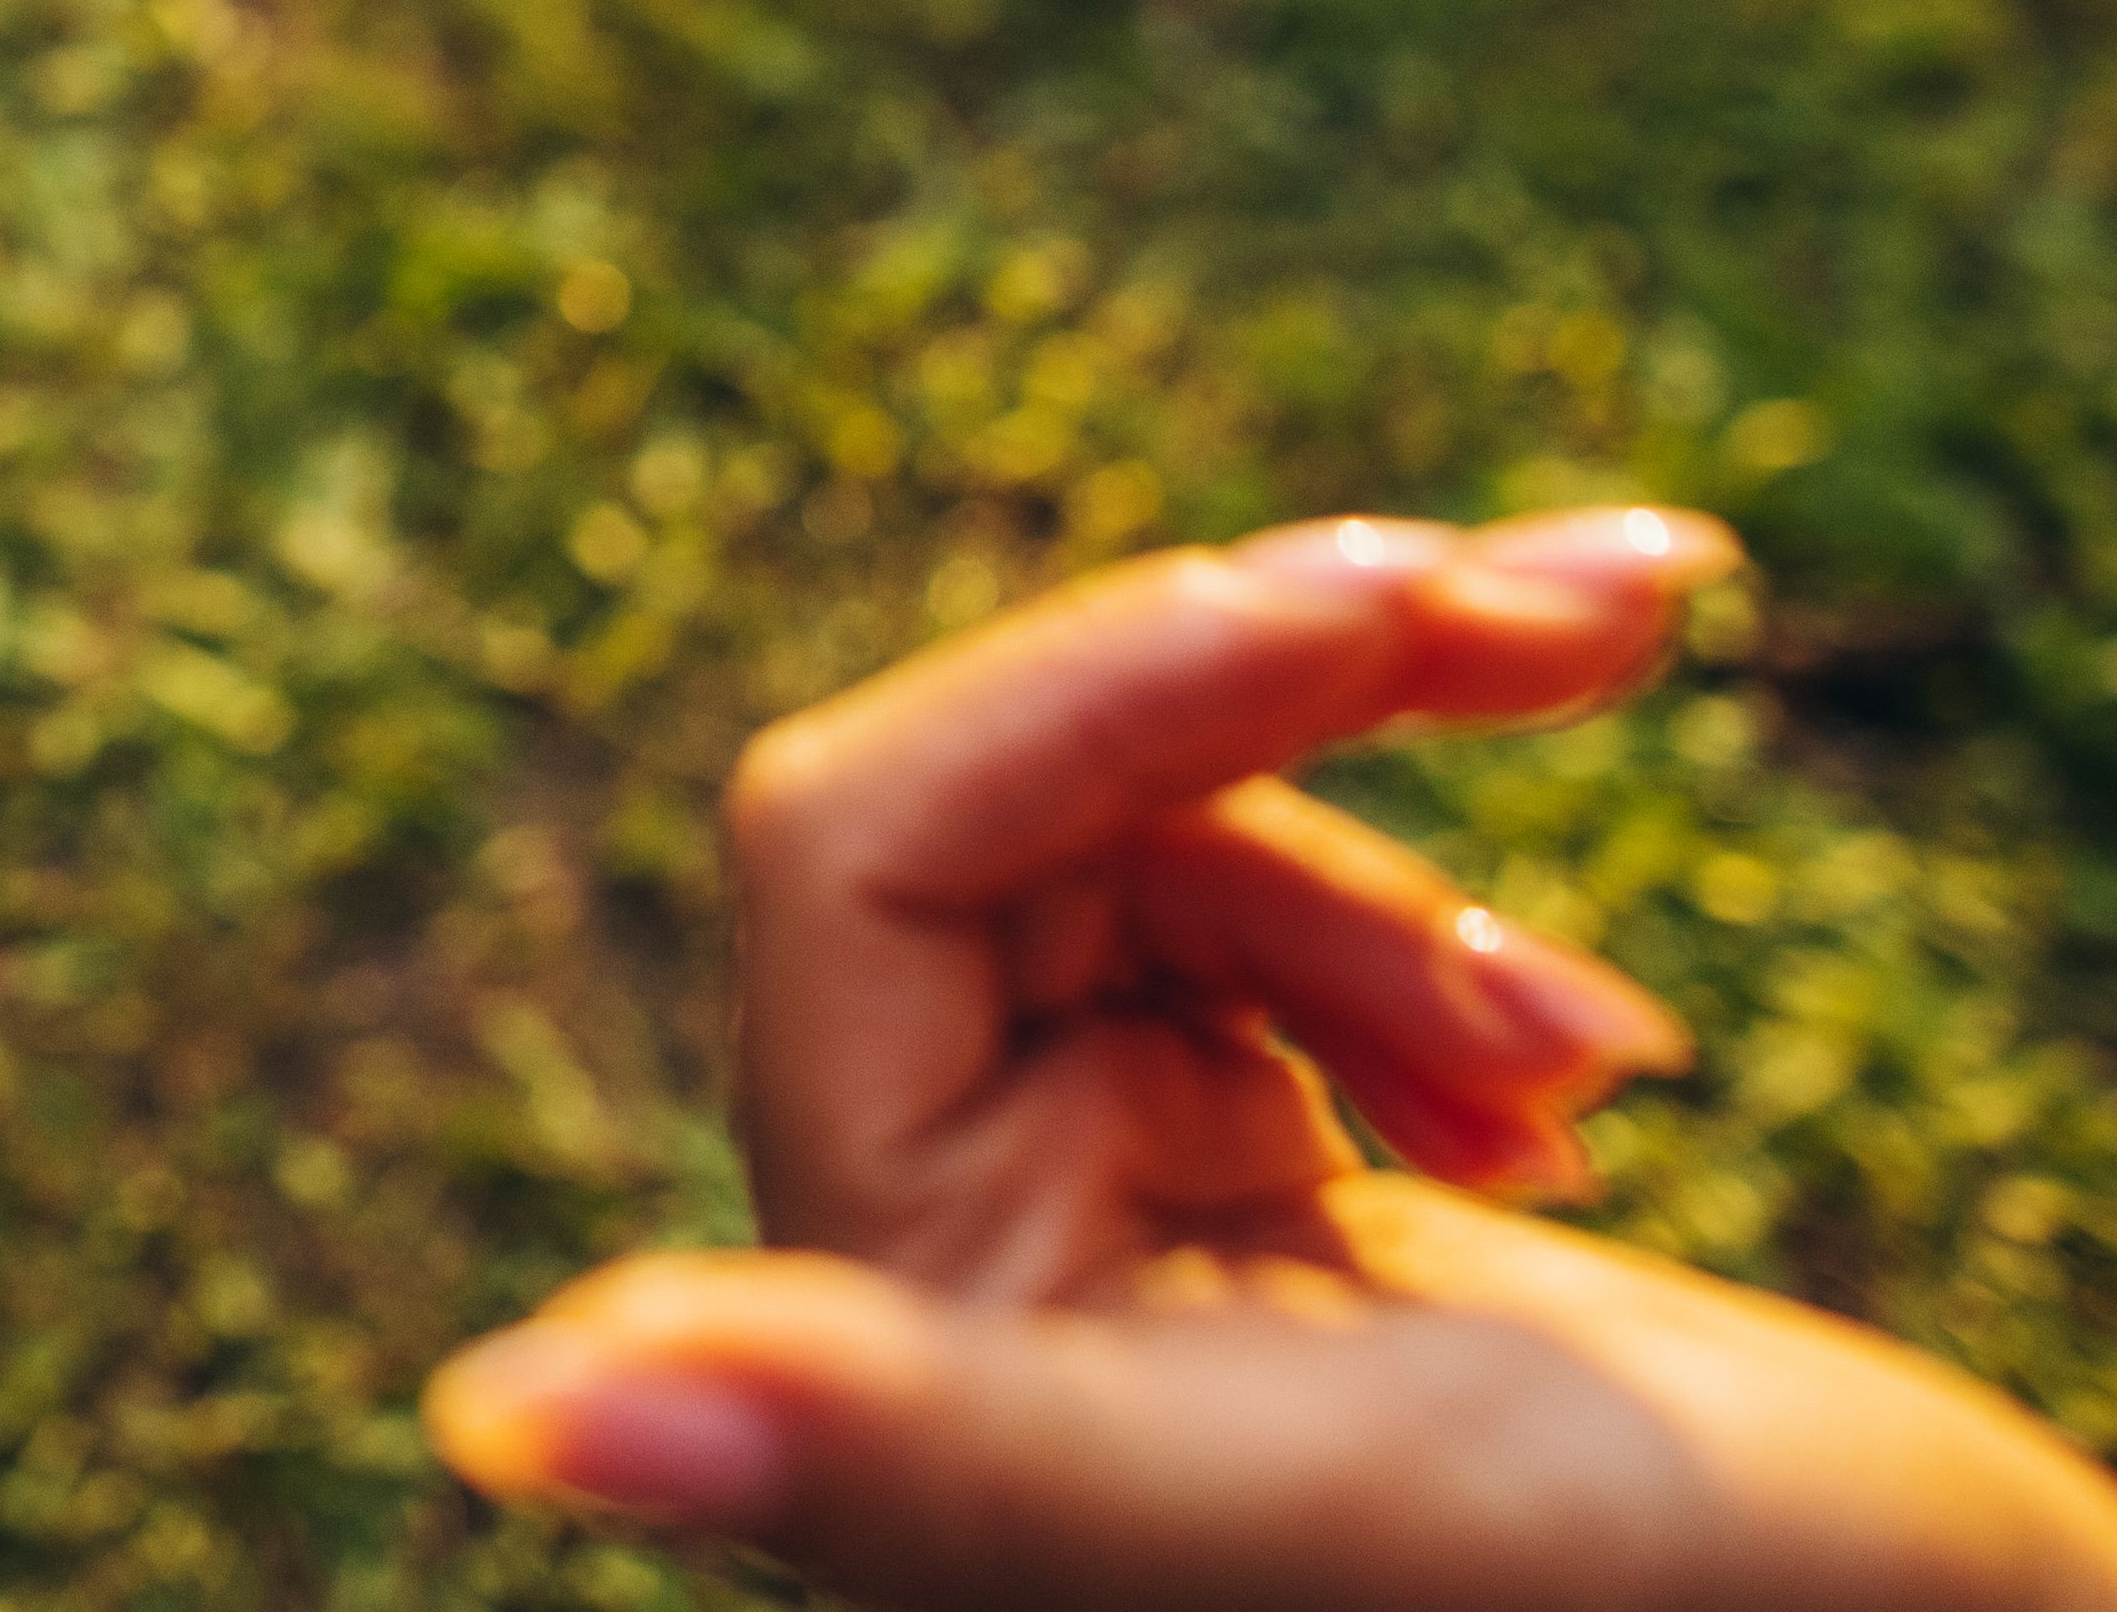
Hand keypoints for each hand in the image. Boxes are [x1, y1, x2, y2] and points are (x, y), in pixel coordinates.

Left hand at [421, 513, 2116, 1611]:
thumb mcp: (1301, 1519)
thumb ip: (912, 1452)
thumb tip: (514, 1410)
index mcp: (871, 1372)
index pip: (856, 844)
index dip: (1110, 681)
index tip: (1397, 596)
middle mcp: (931, 1302)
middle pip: (1008, 796)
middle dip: (1295, 690)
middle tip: (1595, 606)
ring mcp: (1089, 1242)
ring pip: (1150, 836)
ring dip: (1398, 861)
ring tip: (1602, 1046)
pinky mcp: (1239, 1204)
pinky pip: (1256, 931)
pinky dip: (1437, 945)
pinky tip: (1590, 1084)